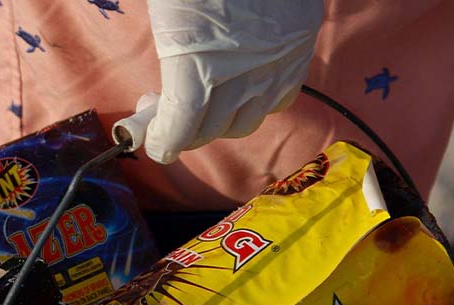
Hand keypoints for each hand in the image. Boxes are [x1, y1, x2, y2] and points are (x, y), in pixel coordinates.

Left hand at [142, 0, 322, 163]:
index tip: (154, 143)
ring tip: (202, 106)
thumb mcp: (167, 11)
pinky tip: (240, 89)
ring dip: (220, 123)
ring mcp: (275, 63)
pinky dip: (257, 104)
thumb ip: (166, 52)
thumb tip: (162, 94)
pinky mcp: (299, 50)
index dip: (164, 142)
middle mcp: (241, 71)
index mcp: (197, 61)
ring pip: (247, 120)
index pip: (182, 125)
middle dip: (187, 133)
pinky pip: (280, 99)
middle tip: (167, 116)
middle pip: (212, 129)